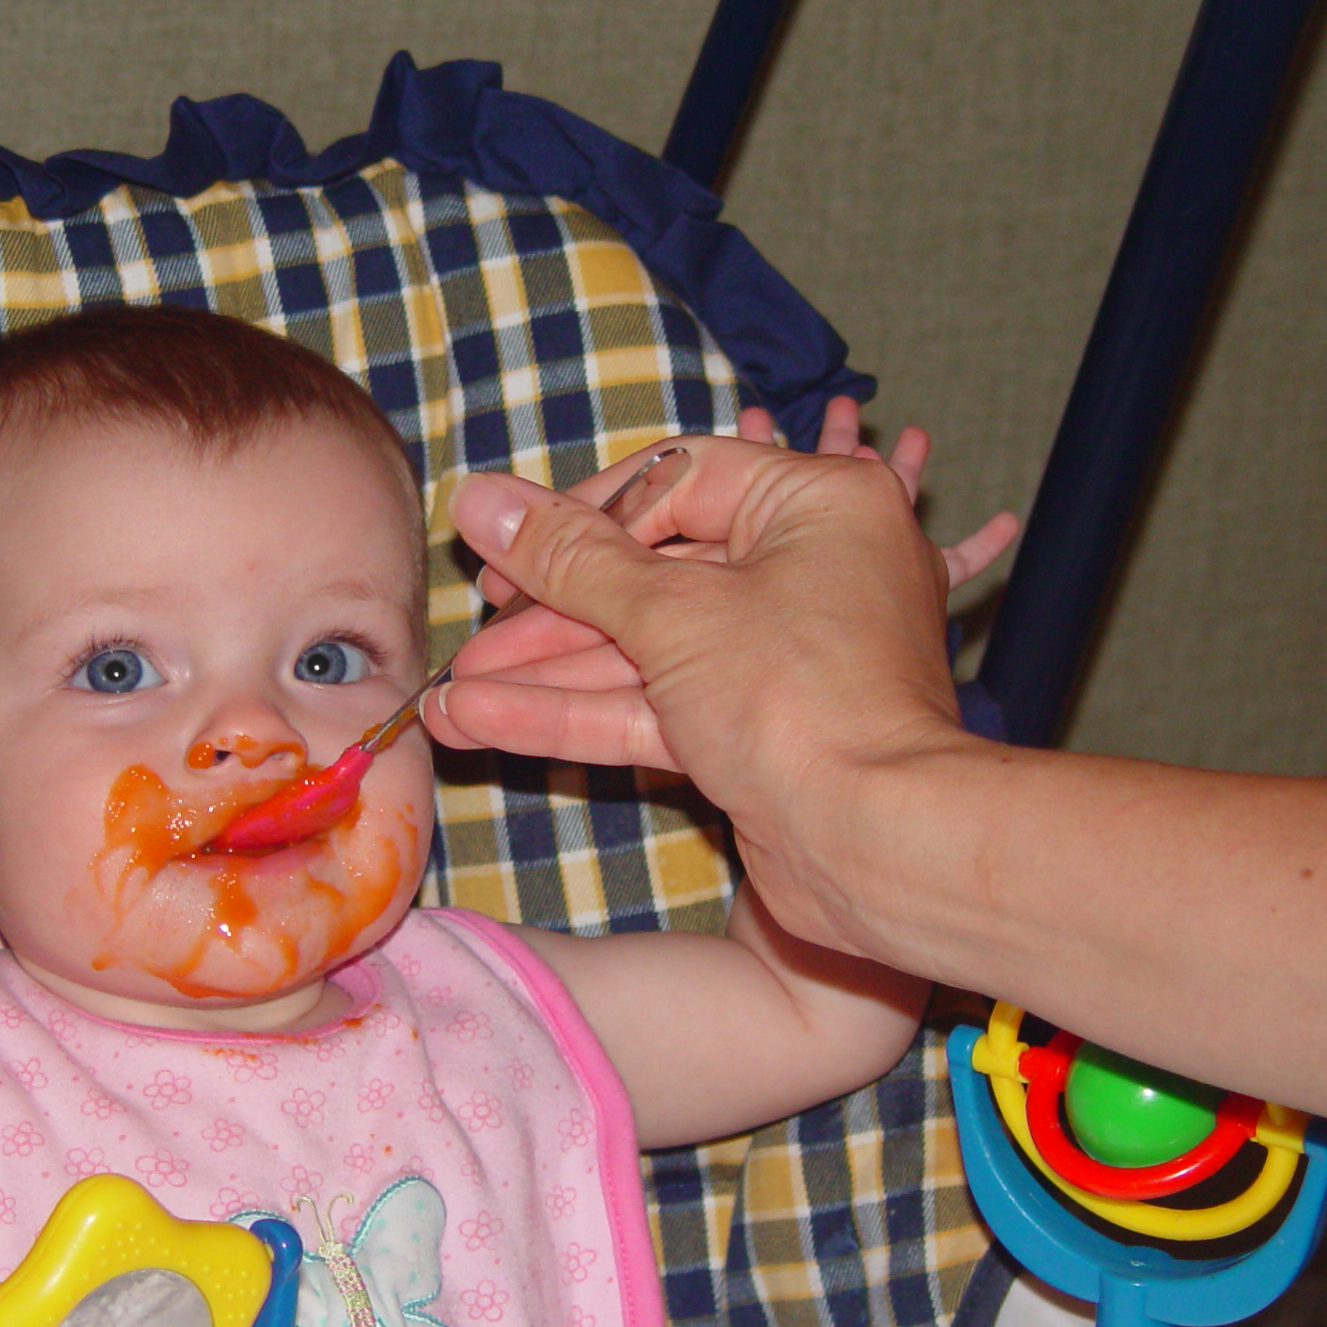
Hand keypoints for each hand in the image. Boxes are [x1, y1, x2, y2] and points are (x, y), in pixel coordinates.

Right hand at [420, 405, 1011, 949]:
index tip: (505, 555)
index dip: (580, 517)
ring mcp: (780, 657)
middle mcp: (806, 569)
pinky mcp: (756, 732)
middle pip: (650, 575)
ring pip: (643, 652)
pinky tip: (484, 726)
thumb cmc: (801, 699)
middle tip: (466, 640)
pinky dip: (578, 718)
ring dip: (546, 678)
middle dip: (548, 618)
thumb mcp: (670, 614)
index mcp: (815, 504)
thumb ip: (568, 559)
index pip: (675, 480)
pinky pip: (656, 707)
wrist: (880, 845)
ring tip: (445, 701)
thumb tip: (480, 499)